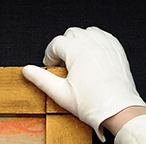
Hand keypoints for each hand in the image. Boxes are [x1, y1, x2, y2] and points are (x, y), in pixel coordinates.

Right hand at [21, 26, 145, 140]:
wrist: (118, 109)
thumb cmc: (93, 104)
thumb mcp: (60, 94)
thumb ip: (41, 79)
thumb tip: (27, 70)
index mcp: (77, 51)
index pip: (56, 43)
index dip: (50, 56)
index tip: (52, 67)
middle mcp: (92, 43)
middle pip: (70, 34)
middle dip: (63, 47)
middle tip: (64, 66)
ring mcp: (106, 44)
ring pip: (86, 32)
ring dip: (78, 43)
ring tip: (77, 61)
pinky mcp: (116, 48)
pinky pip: (101, 36)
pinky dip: (93, 42)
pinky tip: (91, 58)